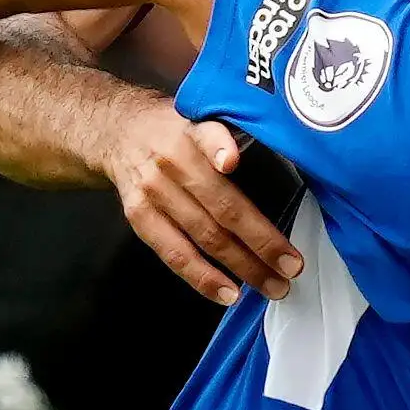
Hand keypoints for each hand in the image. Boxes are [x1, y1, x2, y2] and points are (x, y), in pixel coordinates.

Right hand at [98, 96, 301, 306]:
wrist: (117, 132)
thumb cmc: (175, 131)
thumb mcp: (202, 116)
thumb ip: (232, 136)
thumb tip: (286, 154)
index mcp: (193, 133)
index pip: (207, 137)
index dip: (219, 148)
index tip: (231, 162)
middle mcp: (172, 162)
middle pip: (220, 205)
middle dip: (260, 240)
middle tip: (292, 265)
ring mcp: (153, 192)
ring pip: (202, 235)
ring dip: (241, 266)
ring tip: (272, 286)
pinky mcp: (139, 215)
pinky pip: (173, 253)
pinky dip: (202, 277)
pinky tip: (227, 293)